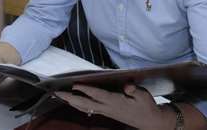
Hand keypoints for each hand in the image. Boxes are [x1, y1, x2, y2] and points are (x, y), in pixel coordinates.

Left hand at [55, 84, 172, 129]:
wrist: (149, 121)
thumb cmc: (146, 106)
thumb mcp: (144, 96)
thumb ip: (134, 90)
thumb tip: (127, 86)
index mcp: (116, 102)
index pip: (98, 95)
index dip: (86, 90)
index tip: (75, 85)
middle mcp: (108, 108)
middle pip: (86, 103)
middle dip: (71, 98)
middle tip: (57, 93)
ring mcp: (106, 111)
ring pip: (85, 107)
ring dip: (72, 102)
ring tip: (61, 96)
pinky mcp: (107, 113)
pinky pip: (89, 109)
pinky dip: (79, 105)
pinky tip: (74, 102)